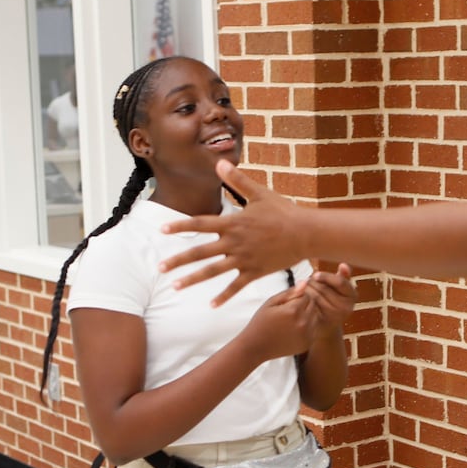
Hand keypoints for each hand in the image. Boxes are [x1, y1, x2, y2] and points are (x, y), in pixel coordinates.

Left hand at [159, 159, 303, 306]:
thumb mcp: (259, 193)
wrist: (306, 233)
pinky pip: (236, 286)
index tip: (163, 230)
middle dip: (178, 261)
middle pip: (200, 252)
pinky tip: (212, 305)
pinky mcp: (255, 271)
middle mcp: (234, 242)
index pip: (200, 224)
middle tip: (160, 268)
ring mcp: (244, 259)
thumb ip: (237, 180)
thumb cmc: (283, 211)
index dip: (181, 226)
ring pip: (213, 271)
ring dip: (193, 279)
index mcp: (233, 223)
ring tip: (175, 286)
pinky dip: (224, 296)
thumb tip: (219, 162)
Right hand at [246, 284, 318, 359]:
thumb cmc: (261, 322)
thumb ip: (289, 292)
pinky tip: (293, 328)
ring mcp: (306, 335)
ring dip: (307, 314)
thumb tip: (305, 282)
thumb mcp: (271, 302)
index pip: (306, 294)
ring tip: (291, 319)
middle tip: (288, 310)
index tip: (286, 301)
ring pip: (316, 316)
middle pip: (313, 305)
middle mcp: (303, 323)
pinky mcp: (307, 343)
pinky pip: (314, 329)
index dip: (297, 296)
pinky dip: (307, 327)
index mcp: (293, 310)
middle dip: (304, 304)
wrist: (255, 347)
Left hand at [303, 263, 355, 334]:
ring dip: (305, 290)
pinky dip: (303, 301)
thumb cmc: (331, 302)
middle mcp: (346, 307)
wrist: (325, 326)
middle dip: (312, 282)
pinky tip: (300, 299)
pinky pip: (309, 306)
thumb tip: (343, 265)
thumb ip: (342, 277)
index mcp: (352, 295)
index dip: (326, 277)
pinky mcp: (322, 322)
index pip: (339, 282)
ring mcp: (335, 316)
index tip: (315, 275)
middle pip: (324, 288)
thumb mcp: (339, 289)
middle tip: (305, 281)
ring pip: (314, 296)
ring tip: (302, 289)